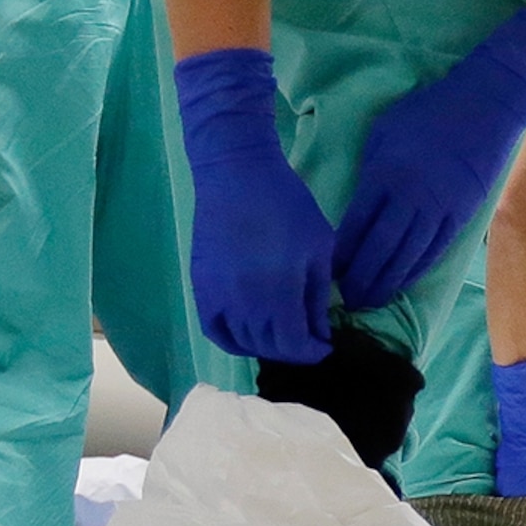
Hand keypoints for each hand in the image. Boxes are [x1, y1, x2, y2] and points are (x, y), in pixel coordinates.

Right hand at [175, 48, 332, 362]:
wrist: (235, 174)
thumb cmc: (286, 204)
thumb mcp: (318, 246)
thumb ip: (318, 295)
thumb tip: (318, 333)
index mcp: (279, 291)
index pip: (294, 344)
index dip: (312, 351)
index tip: (325, 345)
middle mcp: (244, 302)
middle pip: (269, 347)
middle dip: (293, 350)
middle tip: (307, 340)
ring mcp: (217, 296)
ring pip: (242, 342)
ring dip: (265, 346)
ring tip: (282, 336)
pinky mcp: (200, 287)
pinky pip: (214, 330)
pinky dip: (233, 340)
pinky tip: (249, 335)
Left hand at [334, 6, 525, 309]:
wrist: (486, 106)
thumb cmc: (428, 112)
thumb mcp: (385, 131)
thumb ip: (370, 170)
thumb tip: (357, 206)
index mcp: (386, 175)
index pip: (356, 226)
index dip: (340, 254)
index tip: (326, 270)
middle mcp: (411, 200)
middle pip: (380, 251)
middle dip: (360, 279)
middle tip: (346, 298)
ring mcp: (439, 211)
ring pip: (408, 259)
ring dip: (386, 283)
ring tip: (369, 300)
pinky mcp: (462, 216)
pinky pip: (433, 252)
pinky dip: (414, 271)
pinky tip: (401, 283)